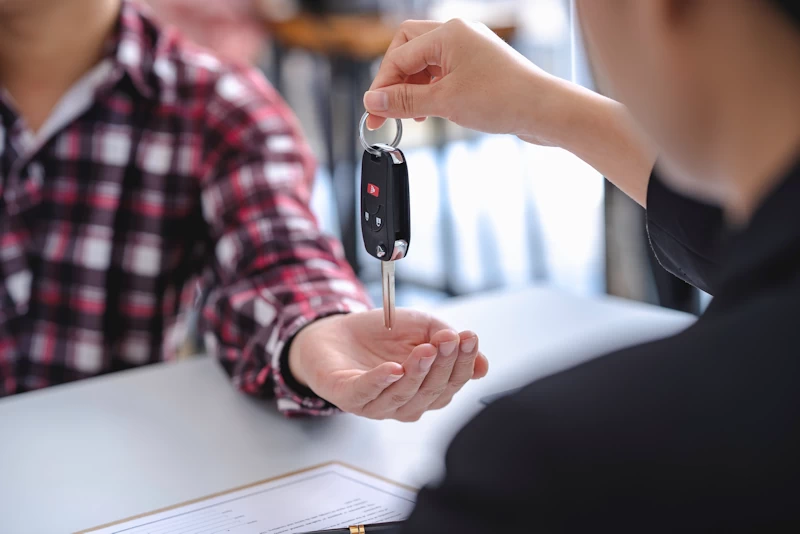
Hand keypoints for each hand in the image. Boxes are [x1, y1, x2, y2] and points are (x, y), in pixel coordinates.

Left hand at [288, 310, 488, 421]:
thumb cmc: (381, 334)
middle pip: (432, 391)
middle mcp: (405, 403)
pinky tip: (393, 368)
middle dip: (444, 364)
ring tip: (427, 349)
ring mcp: (377, 404)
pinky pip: (367, 393)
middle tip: (450, 339)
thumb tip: (482, 366)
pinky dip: (381, 381)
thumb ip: (448, 342)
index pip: (452, 382)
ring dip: (418, 372)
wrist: (335, 332)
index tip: (469, 337)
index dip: (463, 361)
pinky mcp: (349, 397)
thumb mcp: (421, 328)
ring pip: (404, 396)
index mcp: (426, 390)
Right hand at [364, 19, 656, 206]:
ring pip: (425, 64)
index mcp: (448, 33)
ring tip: (410, 116)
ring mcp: (469, 50)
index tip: (373, 112)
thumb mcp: (444, 102)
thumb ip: (403, 101)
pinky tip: (429, 111)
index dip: (382, 87)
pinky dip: (431, 92)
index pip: (399, 56)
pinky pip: (443, 74)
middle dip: (394, 81)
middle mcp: (458, 35)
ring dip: (412, 89)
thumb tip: (373, 101)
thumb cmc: (503, 99)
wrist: (544, 111)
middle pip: (407, 51)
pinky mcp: (478, 67)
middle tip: (386, 111)